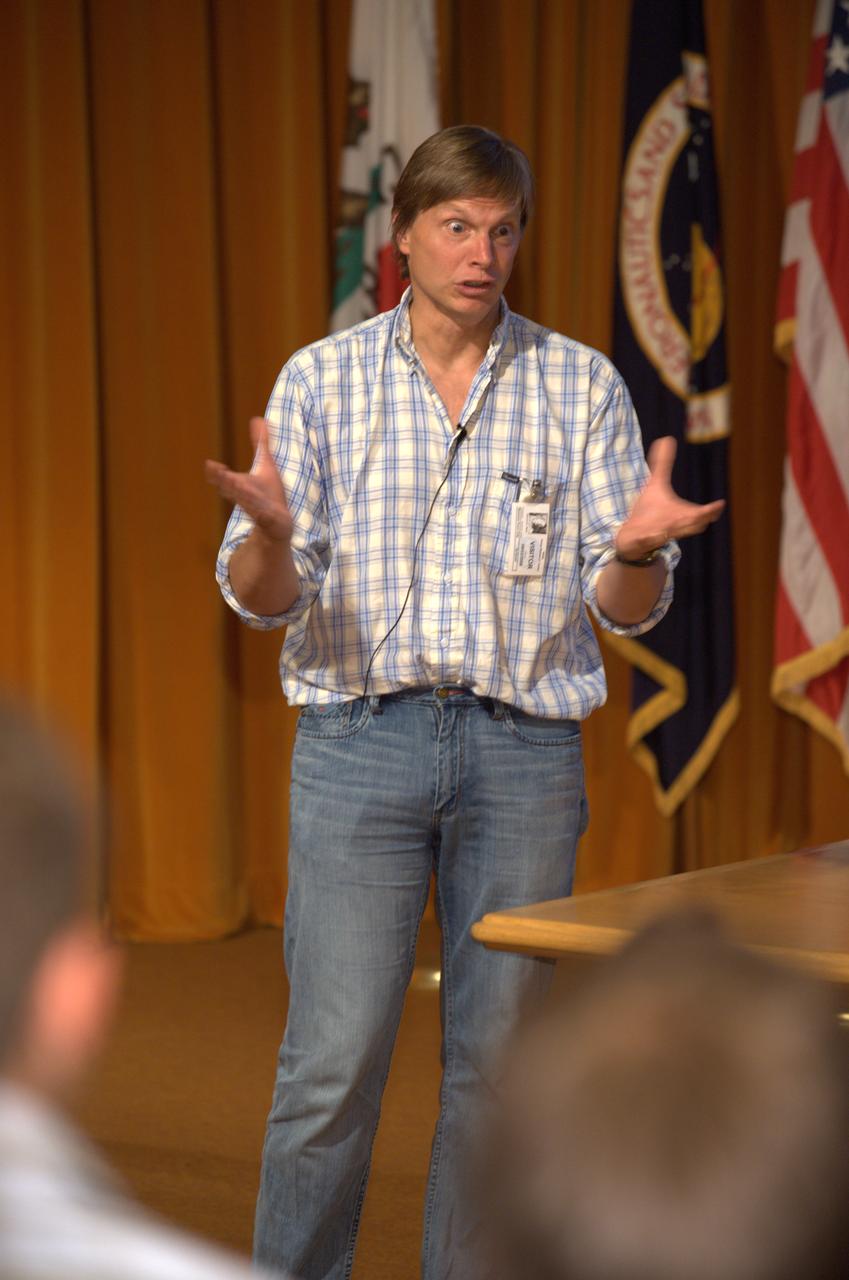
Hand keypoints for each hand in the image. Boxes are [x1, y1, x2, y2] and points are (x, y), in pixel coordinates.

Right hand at [205, 417, 292, 542]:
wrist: (278, 524)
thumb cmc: (268, 493)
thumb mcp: (265, 464)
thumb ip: (261, 443)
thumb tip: (258, 418)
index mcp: (242, 485)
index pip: (226, 478)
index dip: (218, 473)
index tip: (210, 465)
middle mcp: (247, 498)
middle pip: (234, 491)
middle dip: (227, 483)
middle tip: (220, 476)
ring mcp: (259, 511)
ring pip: (250, 505)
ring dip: (245, 498)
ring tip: (240, 489)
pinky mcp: (272, 521)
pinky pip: (268, 519)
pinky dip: (266, 517)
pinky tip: (266, 514)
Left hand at [615, 436, 724, 558]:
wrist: (631, 535)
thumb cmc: (648, 511)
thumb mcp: (655, 484)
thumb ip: (662, 463)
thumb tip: (667, 438)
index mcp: (680, 513)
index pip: (700, 513)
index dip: (710, 510)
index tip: (719, 504)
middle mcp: (672, 525)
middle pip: (691, 526)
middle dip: (697, 520)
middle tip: (703, 514)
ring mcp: (657, 534)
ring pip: (669, 535)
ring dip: (671, 530)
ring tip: (673, 524)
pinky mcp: (640, 540)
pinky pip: (646, 542)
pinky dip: (649, 539)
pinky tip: (649, 534)